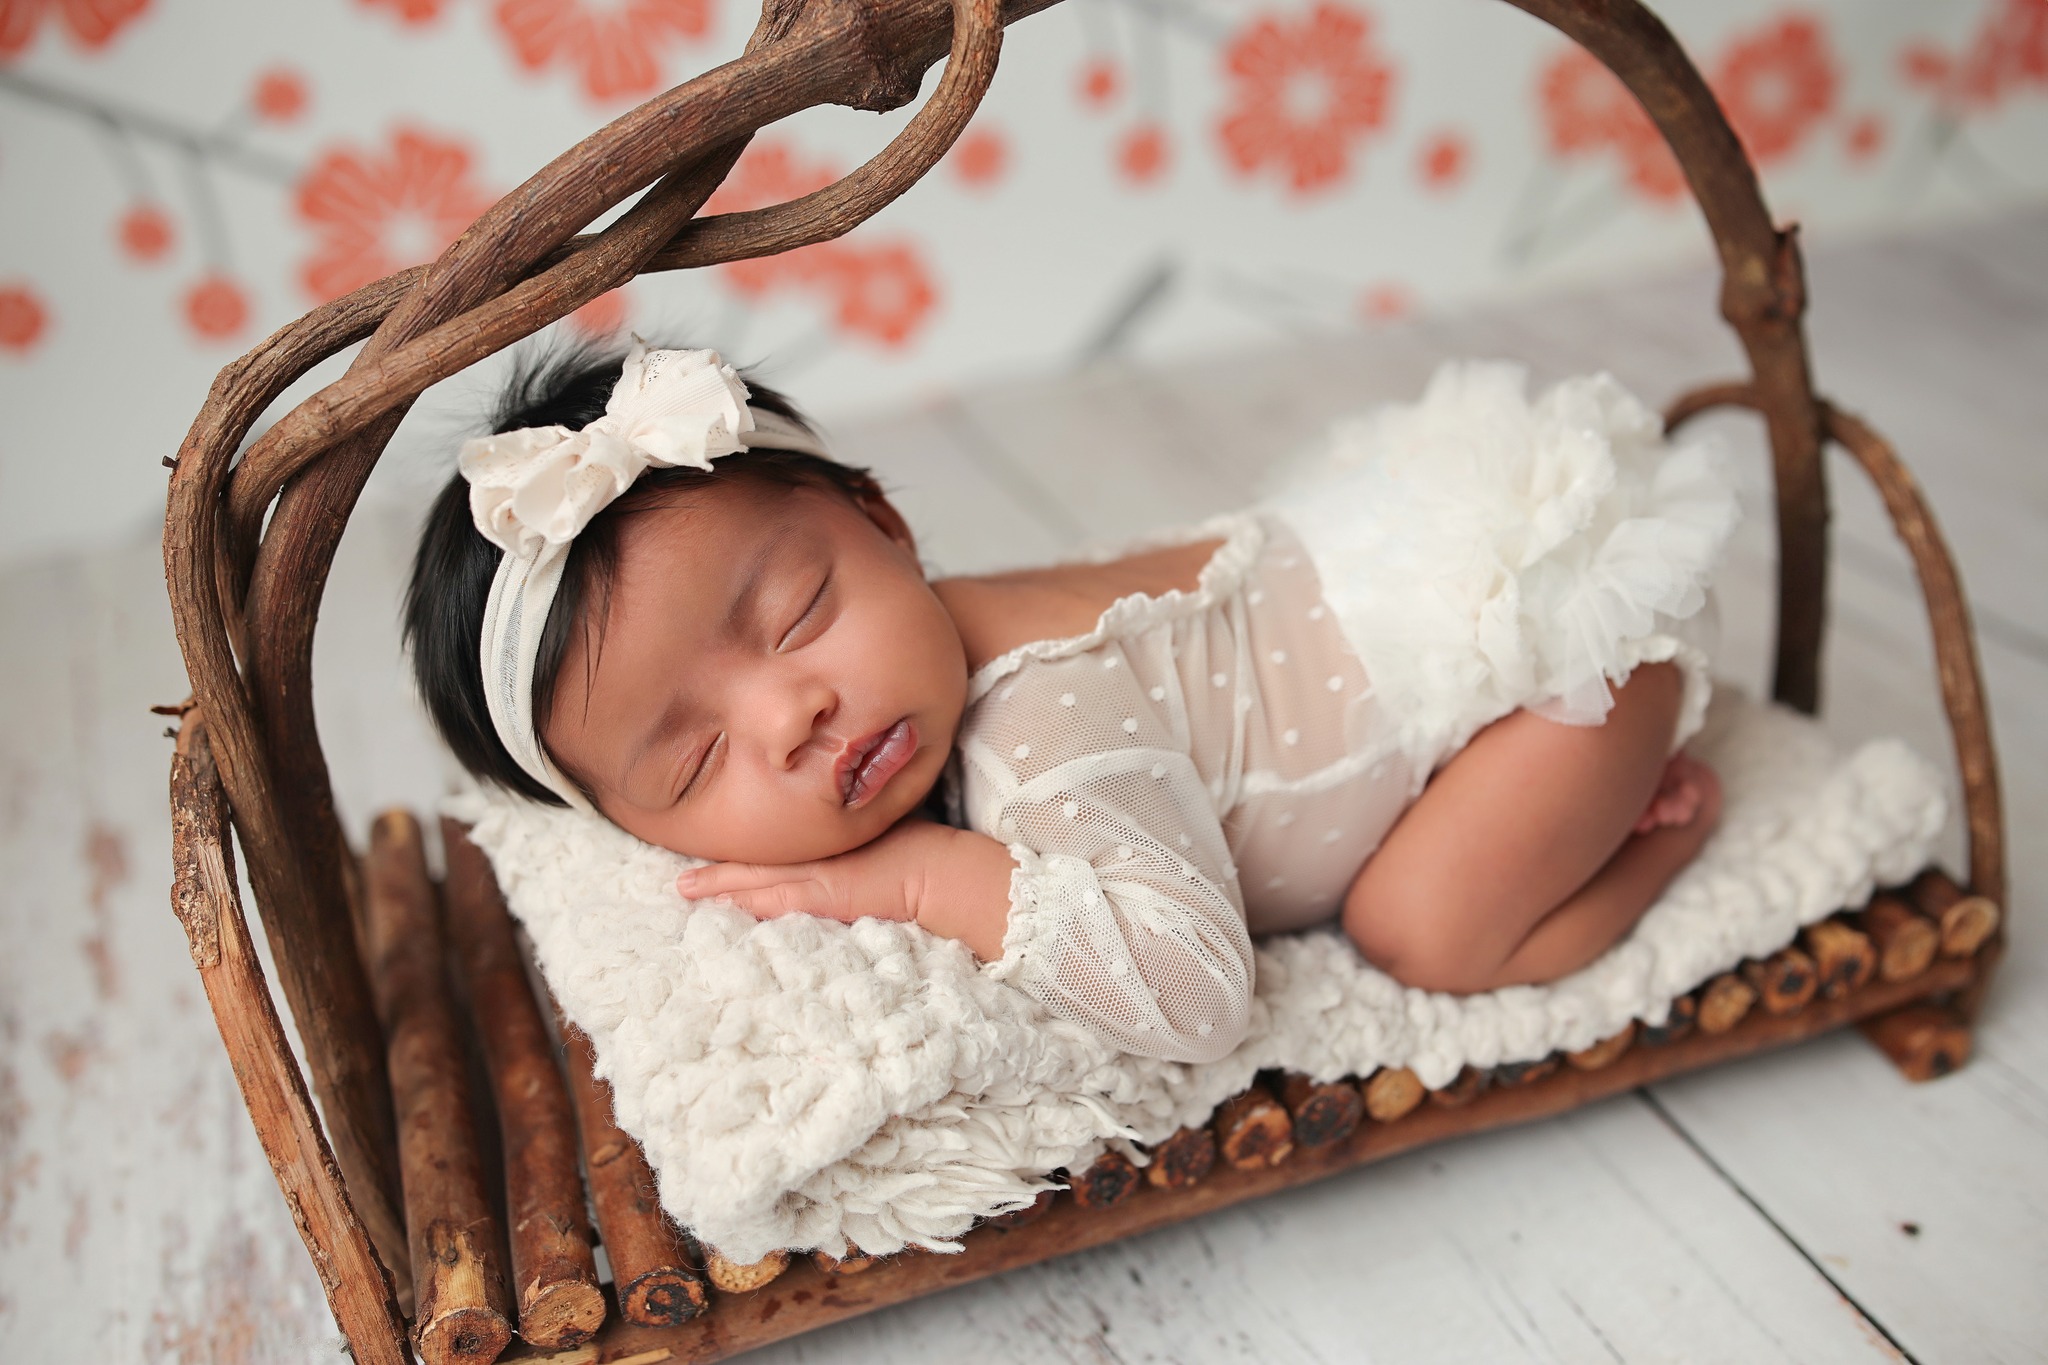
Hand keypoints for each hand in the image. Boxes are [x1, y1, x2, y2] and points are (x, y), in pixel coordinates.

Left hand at [676, 819, 1015, 959]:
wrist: (943, 870)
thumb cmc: (924, 849)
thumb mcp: (885, 833)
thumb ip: (859, 831)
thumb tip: (848, 824)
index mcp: (830, 836)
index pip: (778, 840)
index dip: (745, 845)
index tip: (717, 842)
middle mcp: (818, 850)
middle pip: (757, 857)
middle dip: (719, 864)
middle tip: (682, 874)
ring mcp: (818, 872)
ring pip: (756, 876)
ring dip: (719, 883)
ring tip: (685, 887)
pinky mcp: (823, 893)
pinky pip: (772, 898)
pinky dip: (743, 899)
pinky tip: (717, 903)